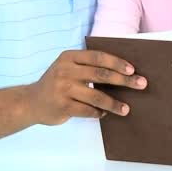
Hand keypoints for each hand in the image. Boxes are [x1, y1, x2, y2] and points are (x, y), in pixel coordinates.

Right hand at [26, 50, 146, 125]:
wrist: (30, 102)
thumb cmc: (58, 83)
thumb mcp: (68, 67)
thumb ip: (88, 66)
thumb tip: (123, 70)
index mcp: (69, 57)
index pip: (98, 57)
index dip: (117, 62)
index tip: (132, 69)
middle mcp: (65, 71)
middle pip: (101, 74)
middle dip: (124, 80)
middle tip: (141, 84)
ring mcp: (63, 89)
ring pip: (97, 96)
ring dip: (114, 103)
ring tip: (126, 109)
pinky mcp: (62, 106)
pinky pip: (88, 110)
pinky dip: (99, 112)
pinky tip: (105, 113)